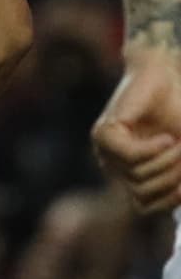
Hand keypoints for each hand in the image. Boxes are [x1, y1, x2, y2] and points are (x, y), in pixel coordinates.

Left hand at [92, 48, 180, 213]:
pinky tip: (167, 138)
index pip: (144, 206)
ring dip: (167, 162)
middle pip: (143, 193)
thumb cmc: (178, 110)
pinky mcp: (104, 134)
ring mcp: (106, 152)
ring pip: (138, 177)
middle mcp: (115, 167)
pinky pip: (131, 157)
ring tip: (180, 143)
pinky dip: (153, 150)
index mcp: (132, 174)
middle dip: (172, 178)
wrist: (165, 72)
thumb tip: (180, 196)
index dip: (169, 200)